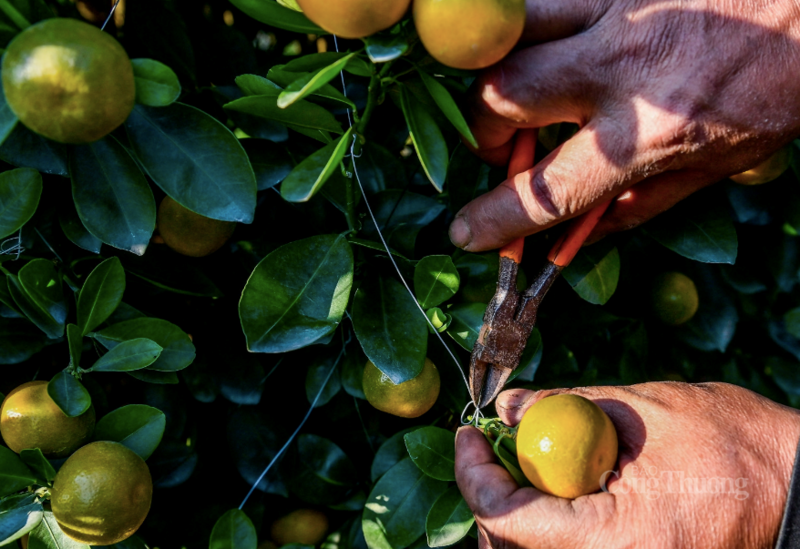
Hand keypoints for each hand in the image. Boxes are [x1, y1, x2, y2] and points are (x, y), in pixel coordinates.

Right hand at [449, 0, 799, 250]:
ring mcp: (614, 12)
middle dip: (486, 130)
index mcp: (651, 134)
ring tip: (519, 91)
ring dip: (498, 70)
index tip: (466, 232)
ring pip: (510, 35)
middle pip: (500, 97)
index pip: (550, 190)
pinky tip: (552, 48)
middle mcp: (621, 72)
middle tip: (506, 144)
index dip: (497, 220)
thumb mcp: (723, 161)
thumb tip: (586, 232)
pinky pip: (542, 0)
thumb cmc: (780, 81)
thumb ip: (646, 201)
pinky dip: (531, 30)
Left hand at [456, 383, 799, 547]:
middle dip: (488, 492)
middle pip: (512, 546)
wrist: (796, 485)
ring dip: (514, 506)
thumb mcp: (642, 408)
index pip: (508, 520)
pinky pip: (567, 547)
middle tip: (486, 446)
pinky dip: (546, 517)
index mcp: (615, 537)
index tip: (466, 435)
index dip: (474, 474)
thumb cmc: (735, 442)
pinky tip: (555, 481)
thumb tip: (508, 407)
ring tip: (521, 457)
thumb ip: (566, 406)